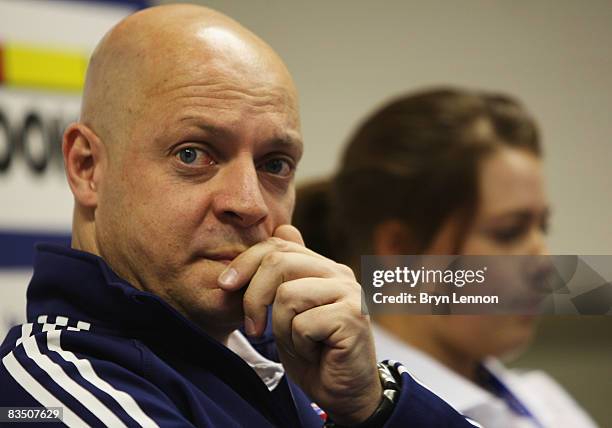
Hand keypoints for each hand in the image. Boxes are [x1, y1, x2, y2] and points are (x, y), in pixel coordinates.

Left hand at [218, 225, 381, 424]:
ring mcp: (349, 292)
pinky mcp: (353, 316)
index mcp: (322, 267)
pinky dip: (299, 345)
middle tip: (252, 328)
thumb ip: (286, 275)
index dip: (245, 261)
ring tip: (297, 342)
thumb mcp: (290, 311)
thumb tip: (283, 228)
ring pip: (287, 295)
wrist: (343, 391)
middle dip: (254, 297)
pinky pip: (303, 323)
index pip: (278, 245)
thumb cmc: (313, 352)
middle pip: (278, 263)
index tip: (225, 286)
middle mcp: (339, 273)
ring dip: (281, 329)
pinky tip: (315, 351)